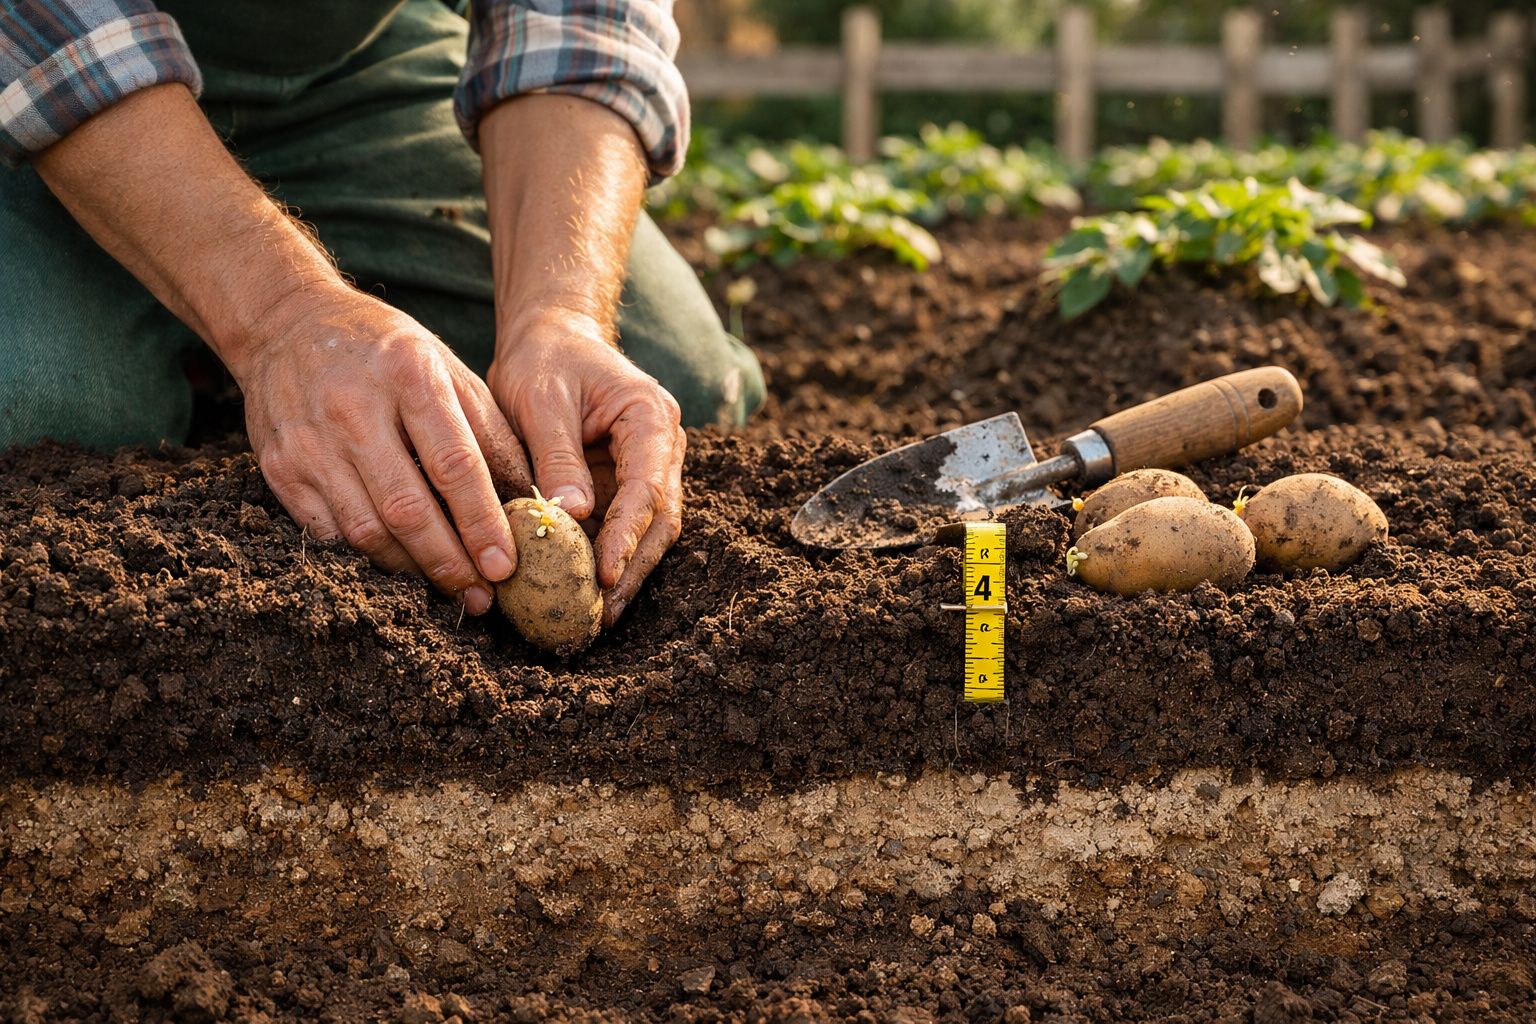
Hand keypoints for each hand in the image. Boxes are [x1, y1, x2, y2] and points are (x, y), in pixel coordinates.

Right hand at [236, 284, 532, 613]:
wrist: (287, 322)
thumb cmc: (388, 352)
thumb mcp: (448, 369)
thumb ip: (490, 433)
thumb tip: (529, 503)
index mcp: (409, 376)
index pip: (454, 465)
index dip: (482, 523)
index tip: (505, 566)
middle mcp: (353, 408)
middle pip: (408, 509)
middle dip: (449, 563)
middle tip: (480, 597)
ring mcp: (309, 441)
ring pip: (366, 531)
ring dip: (412, 570)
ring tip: (449, 588)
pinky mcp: (278, 468)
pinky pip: (329, 532)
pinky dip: (368, 556)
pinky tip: (399, 565)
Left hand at [488, 312, 685, 625]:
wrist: (551, 338)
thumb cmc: (545, 359)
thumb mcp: (540, 399)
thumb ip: (557, 455)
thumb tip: (572, 516)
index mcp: (650, 417)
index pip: (647, 486)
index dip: (627, 534)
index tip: (604, 573)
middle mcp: (662, 446)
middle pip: (660, 518)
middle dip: (633, 567)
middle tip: (602, 612)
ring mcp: (649, 468)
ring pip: (650, 530)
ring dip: (626, 572)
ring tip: (596, 615)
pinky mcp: (626, 484)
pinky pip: (625, 528)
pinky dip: (610, 559)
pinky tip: (587, 592)